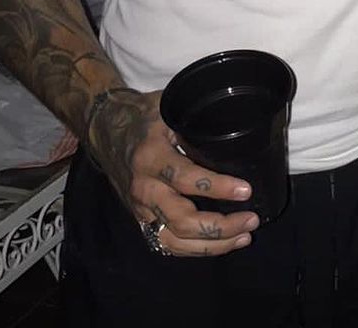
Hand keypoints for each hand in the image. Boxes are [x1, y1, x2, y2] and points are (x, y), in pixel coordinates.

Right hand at [87, 89, 257, 255]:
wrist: (107, 130)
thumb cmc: (144, 116)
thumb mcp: (168, 108)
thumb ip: (194, 120)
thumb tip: (232, 125)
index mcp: (151, 157)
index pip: (186, 179)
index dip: (218, 187)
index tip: (246, 190)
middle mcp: (144, 188)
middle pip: (181, 220)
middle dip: (219, 226)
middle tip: (251, 220)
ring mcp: (141, 208)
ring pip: (174, 240)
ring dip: (211, 245)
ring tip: (244, 236)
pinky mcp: (142, 220)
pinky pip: (167, 243)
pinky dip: (195, 249)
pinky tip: (221, 245)